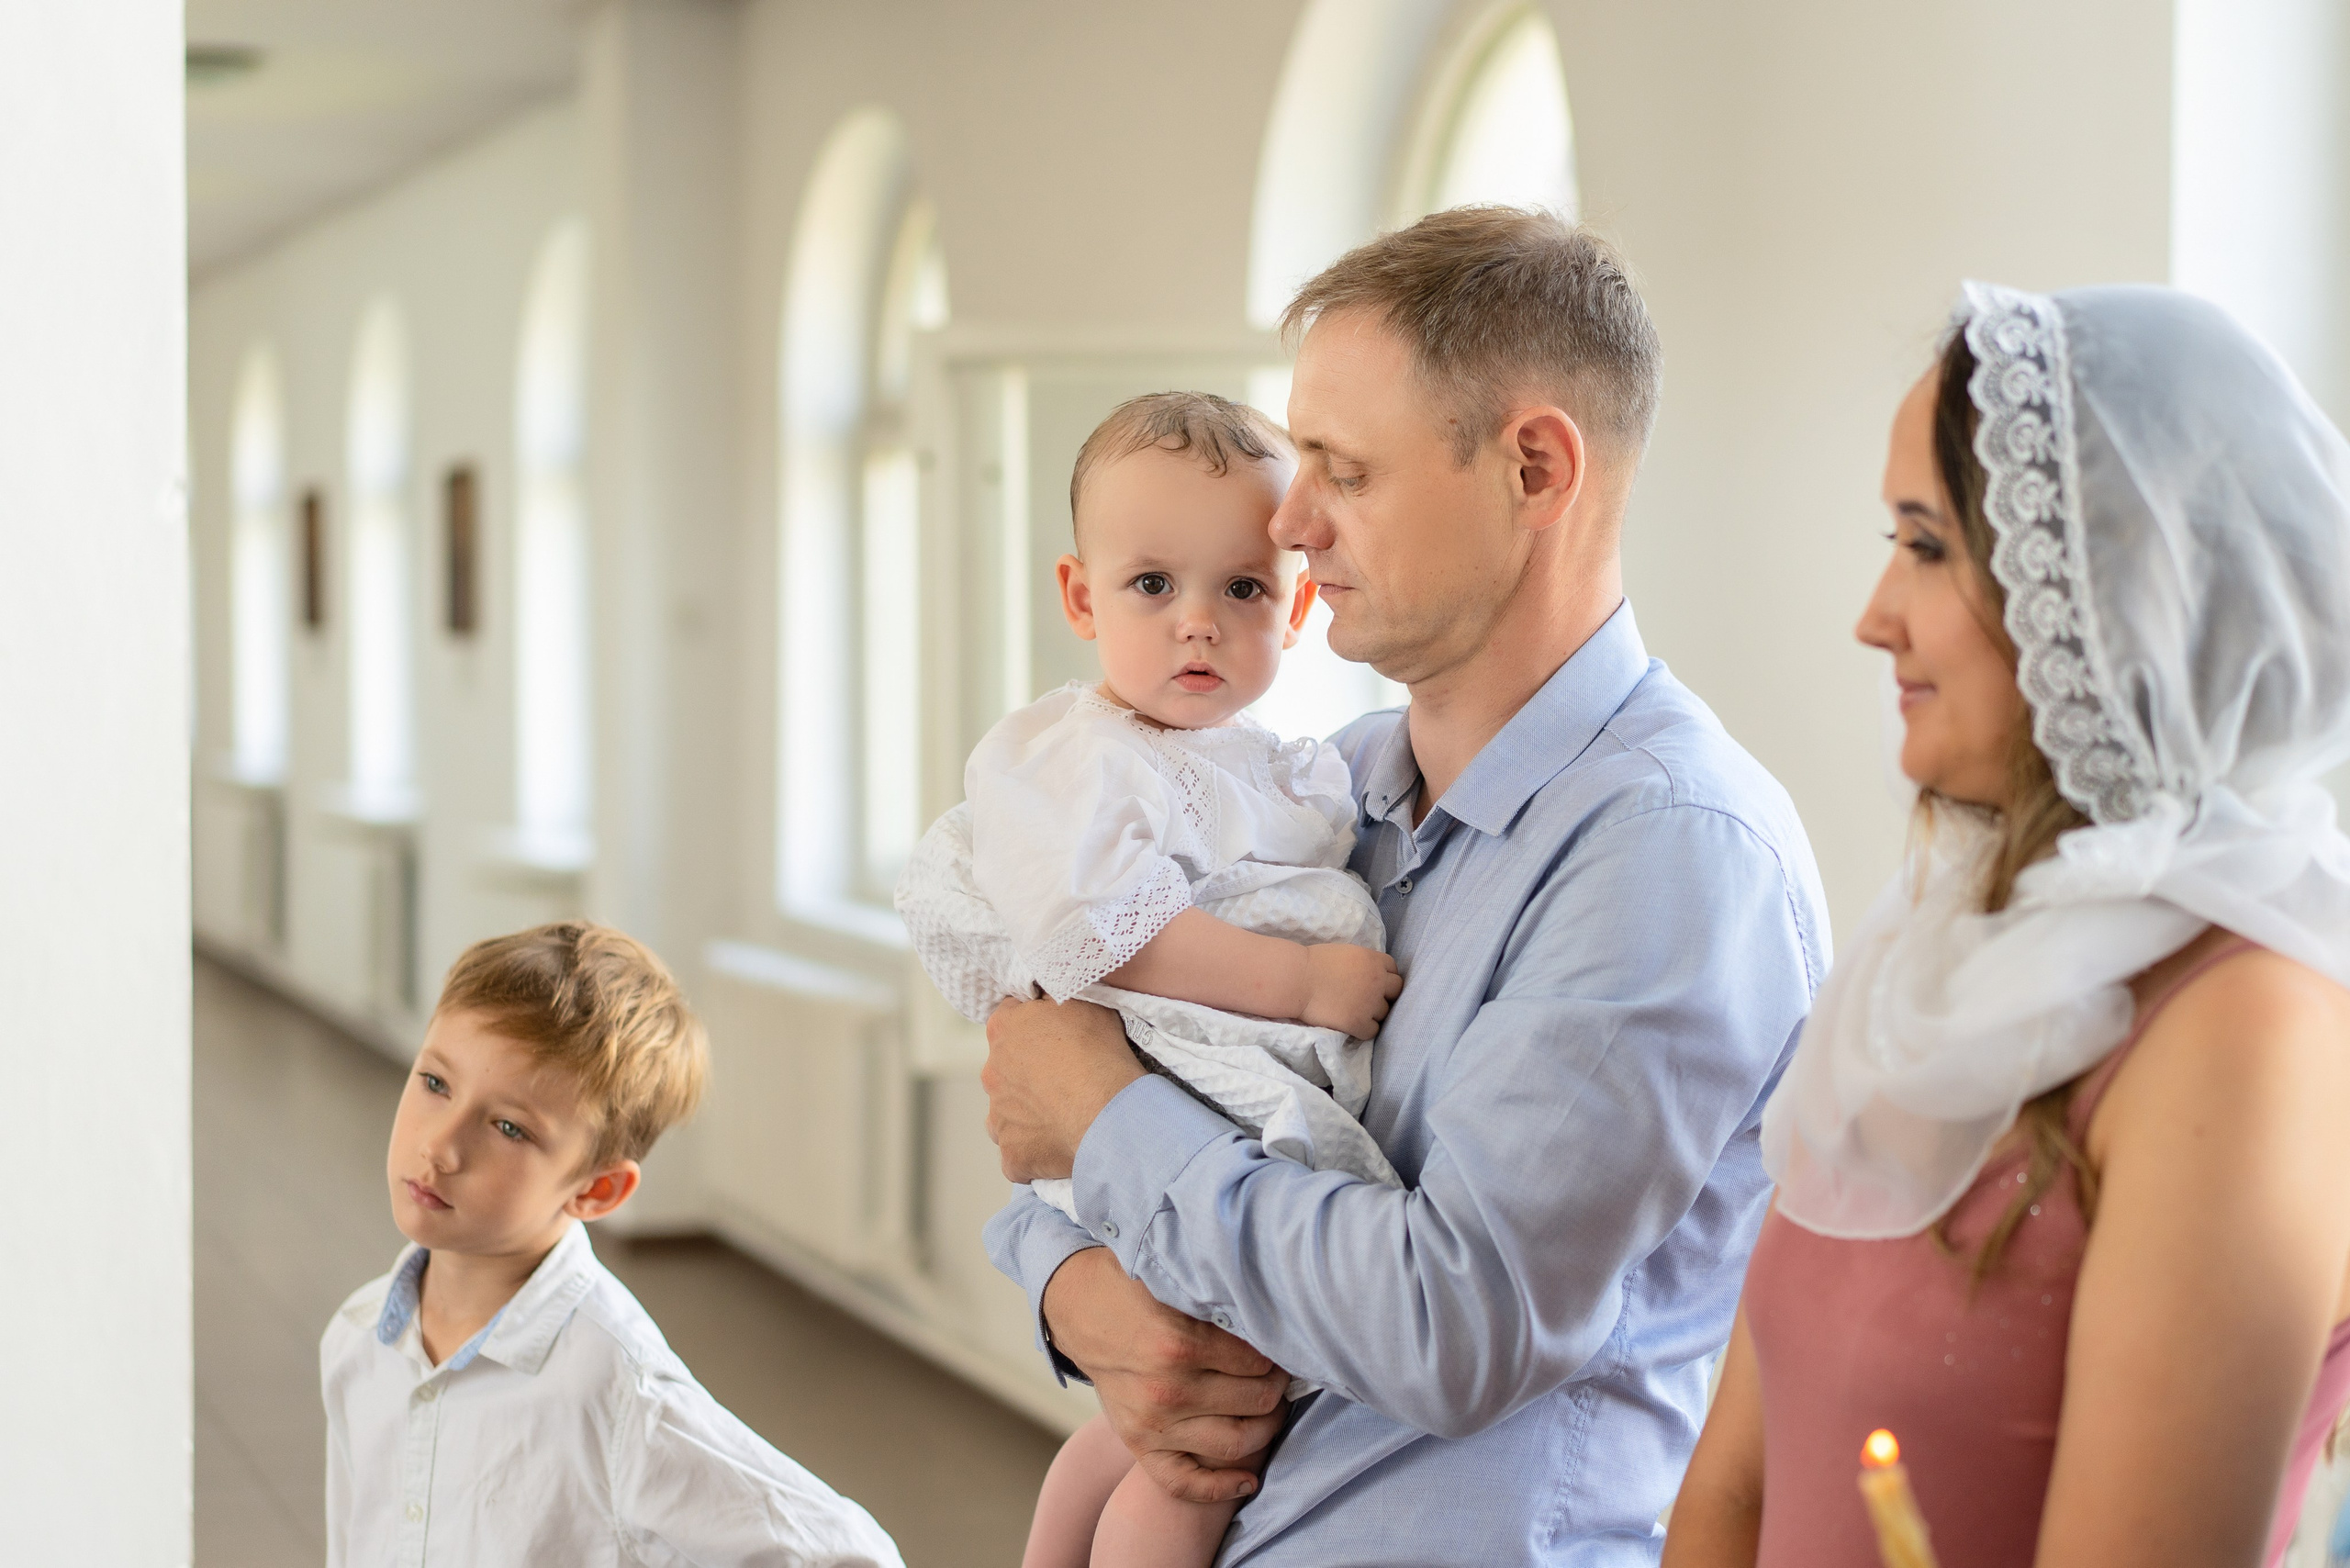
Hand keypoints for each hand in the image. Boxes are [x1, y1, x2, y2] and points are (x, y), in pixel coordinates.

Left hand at [982, 996, 1144, 1181]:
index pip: (1010, 1020)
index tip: (1058, 1038)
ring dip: (1030, 1114)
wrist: (1108, 1113)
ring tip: (1066, 1116)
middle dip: (1030, 1074)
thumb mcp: (1083, 1001)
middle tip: (1067, 1080)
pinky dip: (1036, 1151)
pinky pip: (1020, 1153)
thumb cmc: (1098, 1052)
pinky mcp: (1012, 1154)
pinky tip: (1061, 1145)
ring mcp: (998, 1117)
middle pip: (1007, 1070)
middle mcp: (991, 1073)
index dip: (1035, 1028)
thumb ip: (1055, 998)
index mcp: (1003, 1029)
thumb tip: (1046, 997)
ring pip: (1009, 1113)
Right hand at [1042, 1248, 1288, 1502]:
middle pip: (1255, 1401)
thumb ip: (1221, 1303)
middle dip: (1277, 1387)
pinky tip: (1249, 1480)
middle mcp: (1169, 1390)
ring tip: (1271, 1408)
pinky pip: (1184, 1482)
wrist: (1080, 1309)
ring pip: (1236, 1442)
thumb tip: (1274, 1317)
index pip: (1258, 1362)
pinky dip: (1222, 1487)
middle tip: (1282, 1375)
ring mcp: (1153, 1424)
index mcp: (1180, 1344)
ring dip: (1266, 1427)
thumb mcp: (1178, 1282)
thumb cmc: (1135, 1288)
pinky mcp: (1140, 1444)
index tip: (1283, 1348)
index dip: (1278, 1354)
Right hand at [1298, 944, 1402, 1037]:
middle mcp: (1377, 981)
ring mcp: (1370, 1003)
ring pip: (1385, 1013)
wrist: (1296, 980)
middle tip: (1368, 999)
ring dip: (1373, 1013)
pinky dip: (1364, 1029)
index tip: (1374, 982)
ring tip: (1355, 1011)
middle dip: (1385, 994)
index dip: (1385, 976)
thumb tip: (1369, 973)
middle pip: (1396, 991)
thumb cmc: (1312, 963)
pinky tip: (1351, 1024)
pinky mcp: (1358, 1022)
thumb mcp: (1345, 953)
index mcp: (1372, 960)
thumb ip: (1362, 963)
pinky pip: (1373, 1031)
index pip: (1394, 969)